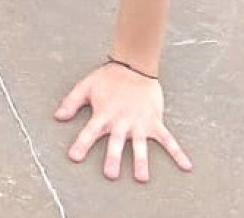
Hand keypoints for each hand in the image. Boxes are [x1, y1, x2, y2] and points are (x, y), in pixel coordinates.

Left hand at [57, 62, 192, 182]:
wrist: (134, 65)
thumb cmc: (109, 78)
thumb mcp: (86, 86)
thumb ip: (71, 102)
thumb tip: (57, 116)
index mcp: (103, 113)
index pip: (89, 131)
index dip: (81, 144)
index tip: (74, 157)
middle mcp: (121, 120)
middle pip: (116, 142)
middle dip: (113, 157)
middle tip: (111, 175)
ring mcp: (139, 122)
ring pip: (140, 144)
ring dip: (140, 160)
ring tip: (141, 177)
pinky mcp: (154, 121)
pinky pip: (168, 139)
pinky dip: (178, 153)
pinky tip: (186, 166)